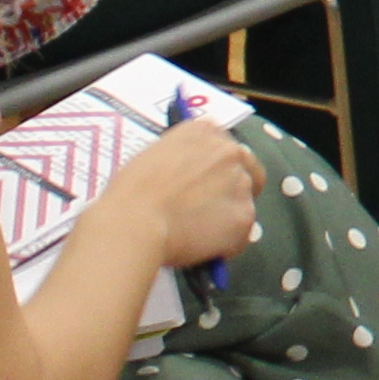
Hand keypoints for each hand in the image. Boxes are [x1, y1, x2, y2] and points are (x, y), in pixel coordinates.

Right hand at [102, 116, 261, 271]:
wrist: (134, 221)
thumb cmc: (132, 192)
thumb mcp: (155, 155)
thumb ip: (183, 159)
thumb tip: (193, 177)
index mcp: (205, 132)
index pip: (226, 145)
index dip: (219, 167)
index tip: (210, 181)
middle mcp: (229, 152)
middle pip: (246, 170)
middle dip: (233, 189)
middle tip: (211, 209)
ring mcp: (240, 184)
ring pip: (245, 203)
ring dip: (228, 216)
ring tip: (197, 232)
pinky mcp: (243, 217)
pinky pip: (241, 234)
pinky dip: (226, 244)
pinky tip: (202, 247)